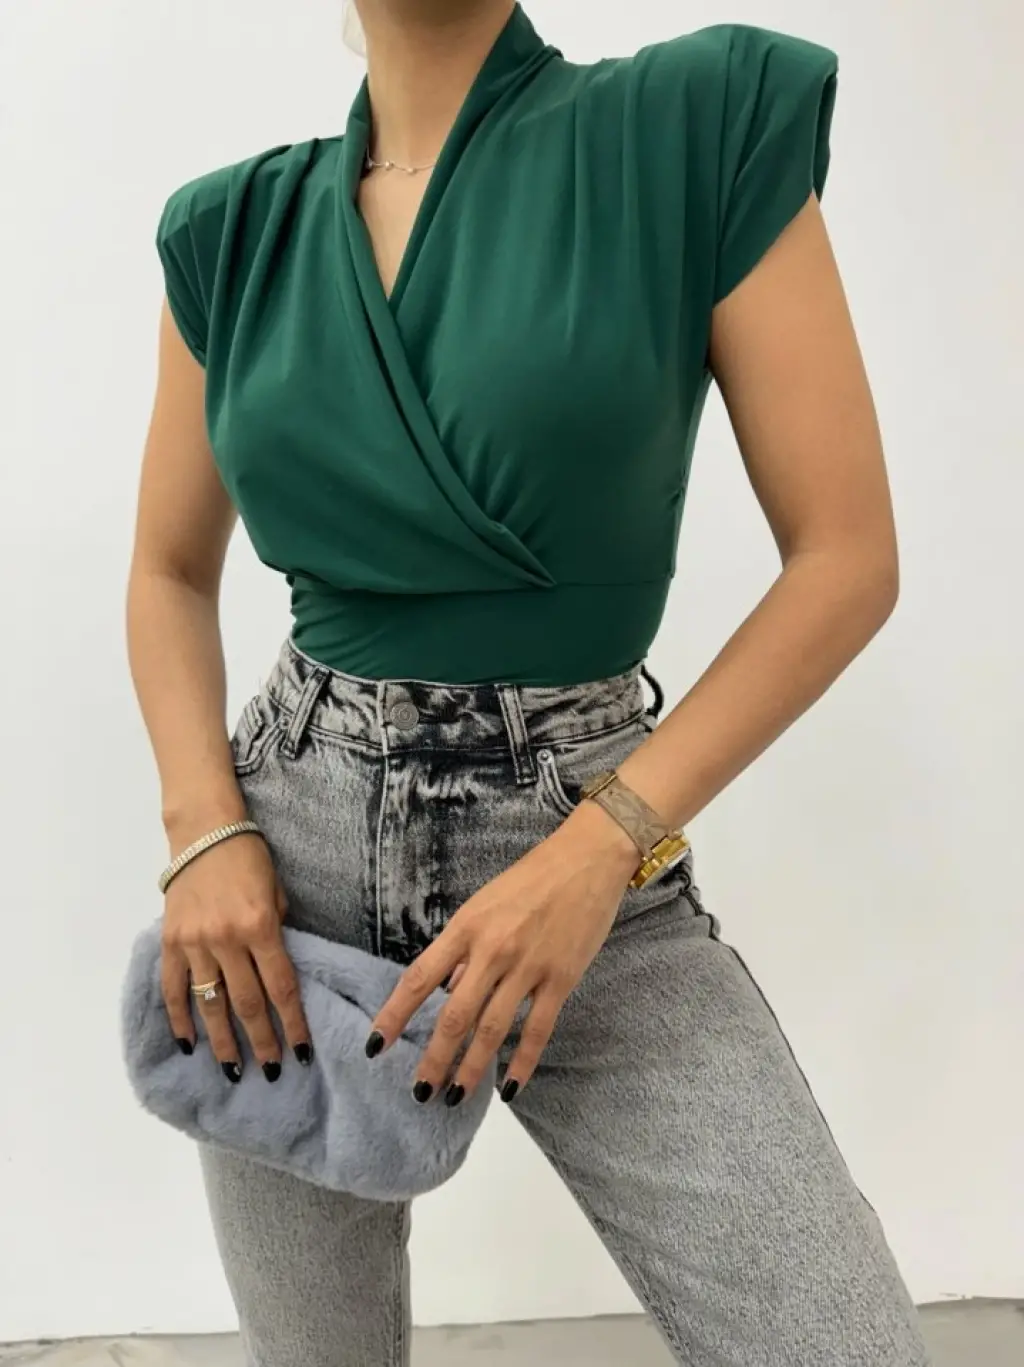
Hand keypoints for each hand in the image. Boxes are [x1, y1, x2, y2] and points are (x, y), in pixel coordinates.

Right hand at [160, 832, 311, 1081]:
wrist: (204, 832)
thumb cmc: (250, 859)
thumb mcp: (277, 894)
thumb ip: (277, 934)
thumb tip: (279, 976)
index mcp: (260, 927)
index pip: (281, 987)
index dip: (292, 1023)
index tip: (300, 1052)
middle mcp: (226, 939)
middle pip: (247, 1003)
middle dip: (261, 1041)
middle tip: (271, 1070)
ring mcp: (194, 943)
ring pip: (210, 1005)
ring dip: (223, 1041)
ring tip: (233, 1070)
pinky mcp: (170, 942)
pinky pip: (174, 989)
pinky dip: (180, 1019)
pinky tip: (189, 1044)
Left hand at [365, 801, 638, 1105]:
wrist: (589, 858)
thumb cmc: (533, 876)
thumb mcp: (484, 904)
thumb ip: (464, 948)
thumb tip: (446, 990)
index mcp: (466, 927)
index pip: (418, 979)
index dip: (394, 1016)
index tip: (375, 1046)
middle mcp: (492, 950)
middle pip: (453, 1016)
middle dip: (433, 1059)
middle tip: (418, 1092)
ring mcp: (527, 967)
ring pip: (491, 1029)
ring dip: (470, 1069)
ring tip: (454, 1097)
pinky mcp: (561, 978)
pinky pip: (537, 1029)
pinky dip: (522, 1061)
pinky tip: (509, 1087)